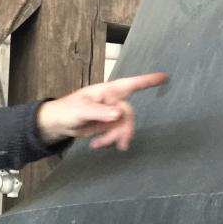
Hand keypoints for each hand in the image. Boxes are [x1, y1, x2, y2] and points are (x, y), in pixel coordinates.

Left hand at [37, 72, 168, 150]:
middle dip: (125, 130)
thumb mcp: (81, 111)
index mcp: (107, 92)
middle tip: (122, 145)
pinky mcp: (107, 126)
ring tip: (98, 145)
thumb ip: (100, 112)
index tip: (165, 77)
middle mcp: (112, 101)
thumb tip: (119, 114)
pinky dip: (108, 141)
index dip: (148, 81)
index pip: (131, 84)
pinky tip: (95, 145)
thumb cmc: (67, 110)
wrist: (57, 124)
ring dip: (114, 138)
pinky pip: (115, 134)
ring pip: (123, 126)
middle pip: (128, 114)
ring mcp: (110, 114)